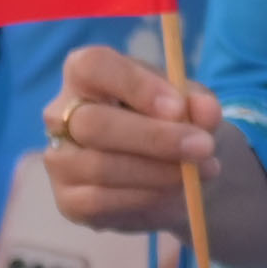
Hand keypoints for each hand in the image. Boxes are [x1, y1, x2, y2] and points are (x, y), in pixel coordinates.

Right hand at [44, 41, 220, 242]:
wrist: (169, 172)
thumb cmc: (169, 121)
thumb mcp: (189, 103)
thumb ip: (197, 102)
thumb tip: (207, 112)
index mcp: (84, 73)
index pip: (93, 66)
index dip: (135, 85)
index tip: (178, 107)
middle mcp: (59, 114)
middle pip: (94, 123)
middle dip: (154, 138)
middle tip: (203, 147)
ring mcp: (59, 160)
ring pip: (100, 167)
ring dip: (158, 172)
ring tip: (201, 171)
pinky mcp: (68, 201)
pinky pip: (100, 201)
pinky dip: (145, 197)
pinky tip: (173, 192)